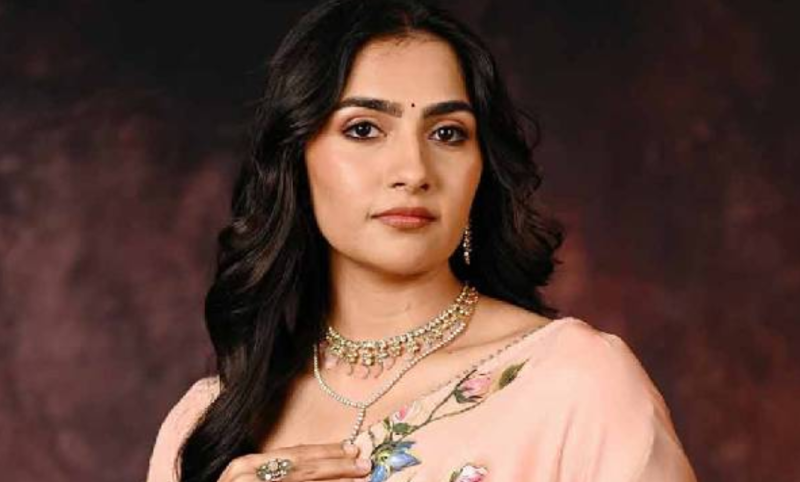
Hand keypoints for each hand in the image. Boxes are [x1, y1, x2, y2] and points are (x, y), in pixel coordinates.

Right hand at [216, 441, 372, 481]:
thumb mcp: (247, 479)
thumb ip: (272, 471)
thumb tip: (313, 467)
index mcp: (246, 465)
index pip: (294, 455)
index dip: (326, 452)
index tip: (352, 448)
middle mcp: (248, 475)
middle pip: (303, 469)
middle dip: (337, 466)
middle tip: (364, 463)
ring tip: (360, 478)